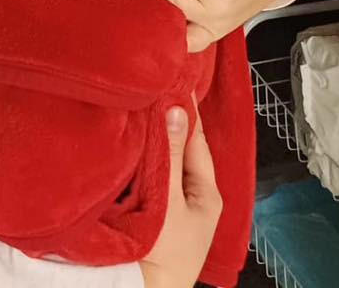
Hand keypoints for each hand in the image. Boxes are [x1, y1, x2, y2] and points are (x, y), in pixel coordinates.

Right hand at [139, 104, 221, 287]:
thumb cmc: (164, 254)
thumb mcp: (170, 200)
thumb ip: (173, 155)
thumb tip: (178, 109)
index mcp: (207, 193)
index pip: (198, 141)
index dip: (188, 112)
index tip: (178, 83)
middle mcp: (193, 197)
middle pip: (182, 151)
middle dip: (169, 123)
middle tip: (155, 90)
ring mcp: (174, 206)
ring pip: (166, 163)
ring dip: (156, 141)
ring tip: (142, 109)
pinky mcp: (155, 214)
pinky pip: (151, 177)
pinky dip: (144, 159)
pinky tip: (131, 144)